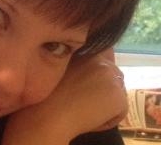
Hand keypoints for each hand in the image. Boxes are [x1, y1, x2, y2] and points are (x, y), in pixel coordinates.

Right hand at [2, 51, 126, 144]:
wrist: (49, 112)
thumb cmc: (47, 93)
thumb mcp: (60, 67)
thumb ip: (77, 62)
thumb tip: (89, 70)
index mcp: (85, 49)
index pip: (105, 51)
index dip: (99, 67)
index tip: (89, 80)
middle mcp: (100, 58)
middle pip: (114, 73)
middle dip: (105, 85)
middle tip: (87, 98)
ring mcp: (111, 75)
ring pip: (118, 91)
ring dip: (107, 100)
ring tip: (87, 108)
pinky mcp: (118, 96)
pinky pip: (121, 110)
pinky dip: (110, 118)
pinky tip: (91, 119)